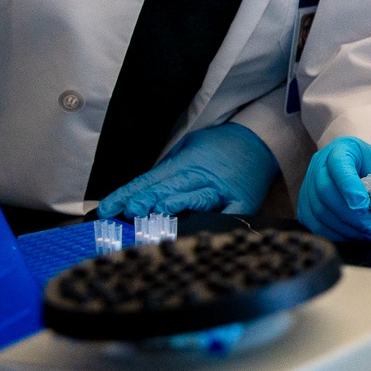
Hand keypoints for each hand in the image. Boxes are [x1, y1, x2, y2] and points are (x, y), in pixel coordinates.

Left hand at [96, 123, 278, 217]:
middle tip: (129, 210)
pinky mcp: (243, 204)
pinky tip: (197, 229)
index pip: (151, 179)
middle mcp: (205, 176)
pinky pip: (226, 215)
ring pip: (198, 200)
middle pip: (172, 188)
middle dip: (148, 200)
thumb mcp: (190, 145)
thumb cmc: (221, 145)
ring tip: (159, 212)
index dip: (128, 193)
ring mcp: (224, 191)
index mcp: (188, 161)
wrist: (264, 140)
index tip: (107, 208)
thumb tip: (140, 190)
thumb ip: (168, 166)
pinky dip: (213, 223)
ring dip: (177, 206)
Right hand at [298, 137, 370, 240]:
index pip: (338, 164)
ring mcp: (310, 185)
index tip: (364, 206)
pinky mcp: (307, 206)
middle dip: (349, 214)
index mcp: (342, 148)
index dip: (348, 186)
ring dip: (344, 228)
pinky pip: (314, 224)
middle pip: (324, 191)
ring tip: (368, 234)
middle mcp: (320, 164)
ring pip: (318, 211)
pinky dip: (335, 234)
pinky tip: (355, 236)